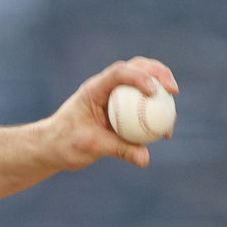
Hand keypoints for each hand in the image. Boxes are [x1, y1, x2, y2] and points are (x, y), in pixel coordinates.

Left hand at [47, 56, 178, 169]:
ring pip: (142, 84)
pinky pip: (142, 107)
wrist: (53, 147)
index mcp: (94, 89)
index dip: (139, 76)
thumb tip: (146, 159)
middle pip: (136, 68)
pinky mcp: (120, 109)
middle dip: (158, 73)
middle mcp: (105, 88)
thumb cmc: (64, 143)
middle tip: (173, 91)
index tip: (155, 92)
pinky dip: (155, 114)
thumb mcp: (90, 146)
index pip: (118, 73)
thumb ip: (118, 149)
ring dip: (161, 93)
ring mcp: (114, 97)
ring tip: (172, 117)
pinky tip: (165, 133)